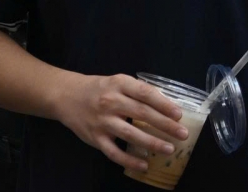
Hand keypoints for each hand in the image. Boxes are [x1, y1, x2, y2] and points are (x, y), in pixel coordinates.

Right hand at [52, 73, 189, 173]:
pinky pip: (114, 153)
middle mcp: (110, 102)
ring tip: (169, 149)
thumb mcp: (117, 82)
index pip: (145, 93)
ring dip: (152, 143)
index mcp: (119, 84)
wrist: (66, 96)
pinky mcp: (95, 138)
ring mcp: (102, 121)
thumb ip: (138, 91)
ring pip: (130, 134)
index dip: (163, 104)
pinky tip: (144, 165)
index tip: (179, 114)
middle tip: (182, 134)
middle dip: (164, 125)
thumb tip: (166, 105)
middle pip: (142, 114)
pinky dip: (130, 161)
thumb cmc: (98, 89)